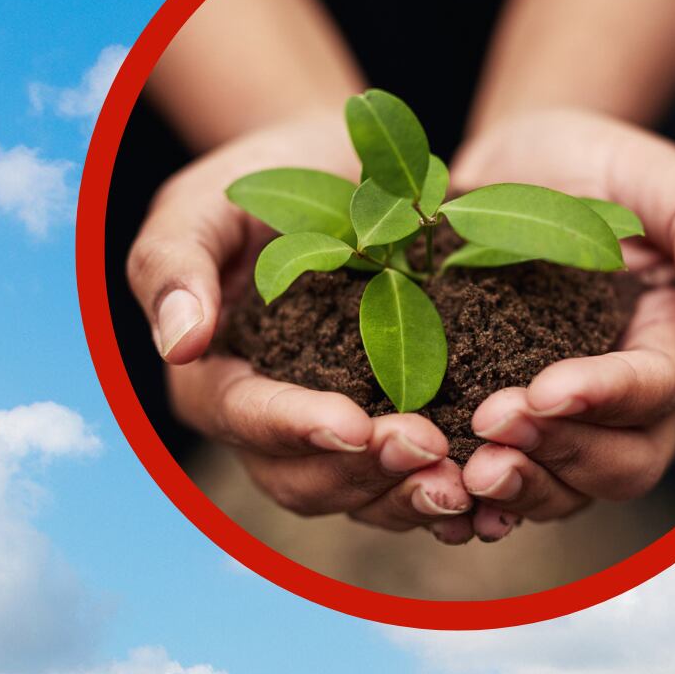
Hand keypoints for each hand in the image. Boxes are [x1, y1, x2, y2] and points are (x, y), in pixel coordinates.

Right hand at [124, 108, 476, 539]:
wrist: (346, 173)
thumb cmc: (261, 181)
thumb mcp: (206, 203)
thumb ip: (175, 264)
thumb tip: (180, 343)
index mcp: (214, 381)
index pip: (248, 418)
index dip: (298, 428)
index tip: (354, 425)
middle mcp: (271, 429)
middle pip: (308, 480)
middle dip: (369, 473)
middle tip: (431, 451)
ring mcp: (336, 443)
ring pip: (367, 498)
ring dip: (415, 499)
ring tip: (467, 486)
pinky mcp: (396, 435)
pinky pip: (418, 484)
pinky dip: (458, 500)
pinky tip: (499, 499)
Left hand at [443, 106, 674, 538]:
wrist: (512, 175)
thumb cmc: (594, 167)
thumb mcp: (655, 173)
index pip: (658, 387)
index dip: (606, 397)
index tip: (544, 390)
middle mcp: (640, 404)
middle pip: (623, 463)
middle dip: (560, 453)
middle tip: (488, 426)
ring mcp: (579, 428)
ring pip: (568, 490)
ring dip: (519, 489)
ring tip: (463, 470)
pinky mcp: (519, 434)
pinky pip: (511, 488)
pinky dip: (478, 504)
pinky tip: (439, 498)